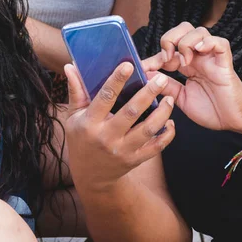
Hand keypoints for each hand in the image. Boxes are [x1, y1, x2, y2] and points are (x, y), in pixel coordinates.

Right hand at [64, 62, 174, 191]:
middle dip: (148, 94)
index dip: (116, 80)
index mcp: (90, 122)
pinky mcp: (134, 160)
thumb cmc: (81, 138)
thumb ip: (75, 90)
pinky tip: (171, 122)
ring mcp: (122, 150)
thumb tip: (70, 66)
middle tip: (161, 79)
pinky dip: (166, 135)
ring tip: (170, 99)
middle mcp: (107, 137)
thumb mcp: (73, 116)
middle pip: (131, 112)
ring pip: (147, 130)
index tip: (128, 65)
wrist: (90, 176)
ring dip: (162, 113)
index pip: (105, 97)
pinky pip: (155, 147)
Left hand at [142, 22, 241, 132]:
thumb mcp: (181, 98)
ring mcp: (212, 58)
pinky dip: (208, 42)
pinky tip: (199, 52)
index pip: (168, 48)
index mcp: (187, 64)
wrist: (233, 123)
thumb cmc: (211, 110)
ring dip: (186, 42)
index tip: (143, 68)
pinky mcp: (225, 63)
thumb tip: (146, 75)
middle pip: (183, 29)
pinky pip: (220, 43)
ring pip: (199, 31)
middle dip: (170, 38)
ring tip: (184, 62)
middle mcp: (198, 57)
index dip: (154, 56)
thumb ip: (166, 86)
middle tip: (167, 59)